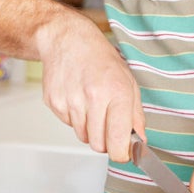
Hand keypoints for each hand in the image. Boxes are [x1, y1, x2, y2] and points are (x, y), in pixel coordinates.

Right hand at [36, 13, 144, 160]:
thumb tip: (139, 142)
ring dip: (88, 127)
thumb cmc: (99, 58)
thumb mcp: (128, 81)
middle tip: (106, 122)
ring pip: (82, 136)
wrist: (67, 39)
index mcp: (116, 92)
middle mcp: (93, 97)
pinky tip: (76, 96)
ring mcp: (70, 100)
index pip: (117, 144)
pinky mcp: (53, 101)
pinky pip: (68, 124)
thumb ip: (136, 115)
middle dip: (105, 140)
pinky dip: (74, 117)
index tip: (123, 150)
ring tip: (90, 103)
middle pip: (98, 145)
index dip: (121, 153)